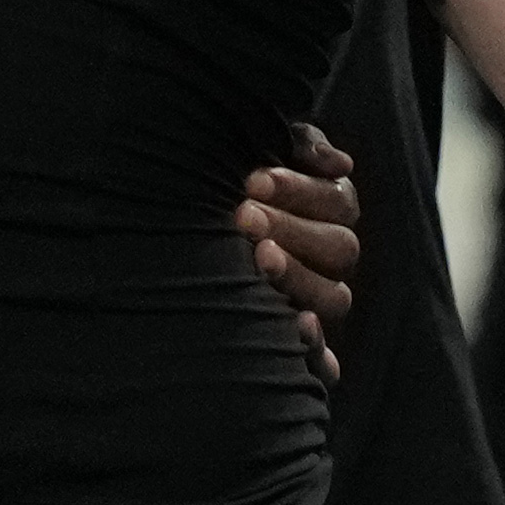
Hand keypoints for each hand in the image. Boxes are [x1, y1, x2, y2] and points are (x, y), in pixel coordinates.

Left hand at [236, 123, 363, 384]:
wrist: (165, 233)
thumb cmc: (217, 185)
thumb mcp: (250, 152)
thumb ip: (297, 145)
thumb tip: (339, 164)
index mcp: (328, 209)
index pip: (338, 201)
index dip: (300, 189)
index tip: (252, 179)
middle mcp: (330, 258)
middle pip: (339, 248)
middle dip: (291, 227)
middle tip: (243, 214)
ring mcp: (316, 301)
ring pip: (333, 297)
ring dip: (299, 276)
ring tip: (258, 257)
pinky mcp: (297, 344)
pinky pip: (323, 359)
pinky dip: (315, 347)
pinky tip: (295, 325)